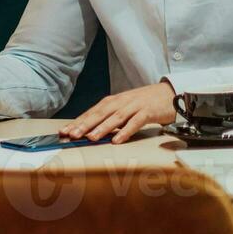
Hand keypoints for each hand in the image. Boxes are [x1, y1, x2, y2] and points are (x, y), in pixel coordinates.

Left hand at [60, 81, 175, 143]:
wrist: (169, 93)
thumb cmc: (143, 103)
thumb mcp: (123, 108)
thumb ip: (108, 118)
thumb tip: (89, 131)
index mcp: (112, 102)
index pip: (91, 112)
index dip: (77, 122)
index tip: (64, 131)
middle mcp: (120, 102)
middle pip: (99, 114)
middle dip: (84, 124)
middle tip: (71, 135)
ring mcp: (134, 106)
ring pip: (115, 118)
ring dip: (102, 128)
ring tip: (90, 137)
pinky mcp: (148, 112)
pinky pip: (135, 122)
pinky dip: (126, 131)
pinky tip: (117, 140)